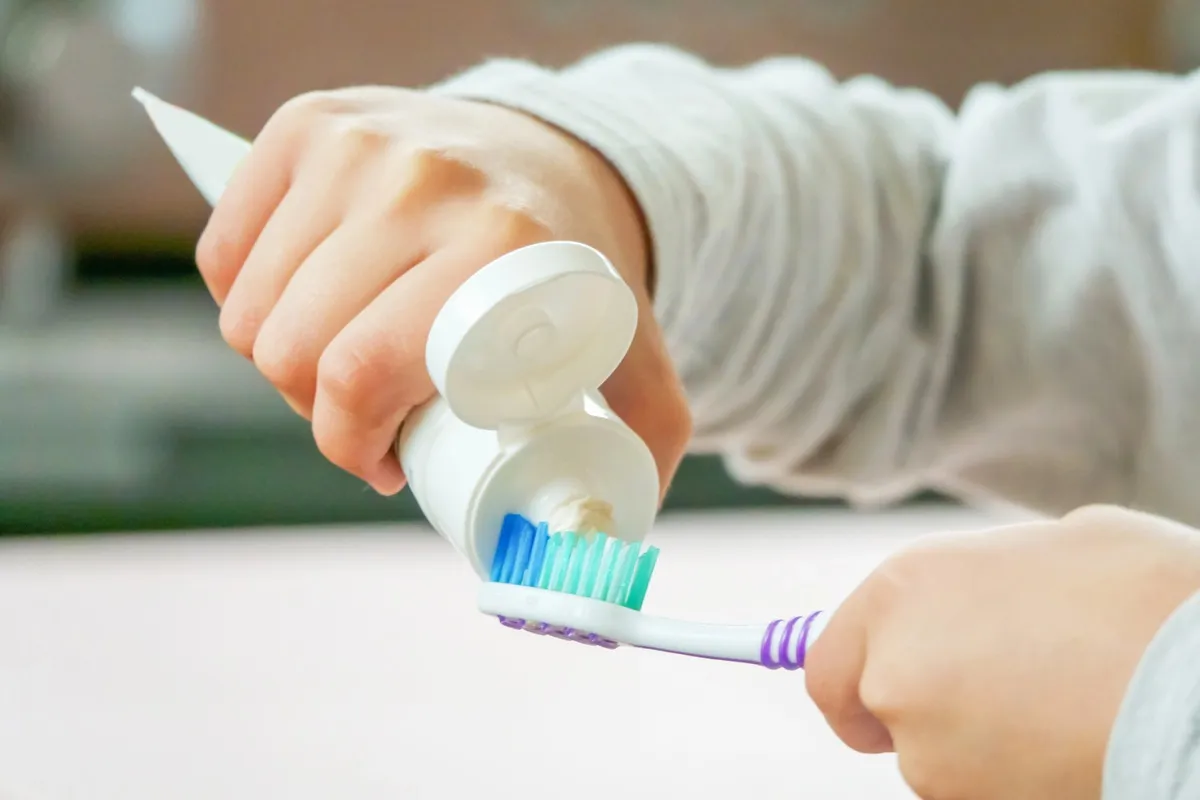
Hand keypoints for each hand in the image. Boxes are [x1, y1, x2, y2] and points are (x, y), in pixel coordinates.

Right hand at [195, 87, 689, 495]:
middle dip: (319, 414)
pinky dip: (244, 298)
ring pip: (250, 309)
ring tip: (344, 363)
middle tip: (369, 416)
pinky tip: (301, 307)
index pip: (360, 372)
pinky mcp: (307, 124)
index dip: (351, 444)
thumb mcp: (635, 352)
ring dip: (282, 360)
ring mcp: (357, 144)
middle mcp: (423, 180)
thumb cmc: (575, 274)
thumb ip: (649, 439)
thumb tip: (604, 542)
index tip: (386, 462)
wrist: (554, 157)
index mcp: (502, 244)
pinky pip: (224, 251)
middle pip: (293, 348)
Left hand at [805, 505, 1199, 799]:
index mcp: (900, 589)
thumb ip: (977, 583)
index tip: (864, 701)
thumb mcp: (1045, 549)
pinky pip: (979, 790)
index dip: (848, 686)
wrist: (1198, 682)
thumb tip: (976, 599)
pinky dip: (1012, 775)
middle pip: (881, 713)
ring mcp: (931, 749)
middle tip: (997, 693)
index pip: (824, 663)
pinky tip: (1067, 740)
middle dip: (923, 711)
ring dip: (978, 742)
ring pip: (936, 759)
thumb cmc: (1140, 596)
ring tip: (1059, 702)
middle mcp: (895, 670)